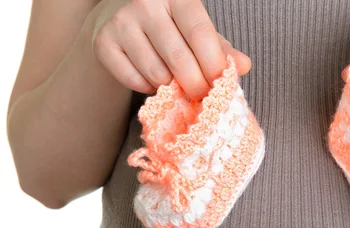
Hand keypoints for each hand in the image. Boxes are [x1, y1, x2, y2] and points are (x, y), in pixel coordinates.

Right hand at [91, 0, 250, 98]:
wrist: (117, 16)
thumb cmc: (169, 25)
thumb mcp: (196, 30)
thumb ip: (220, 48)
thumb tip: (244, 65)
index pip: (199, 33)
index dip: (213, 65)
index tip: (220, 84)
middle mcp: (146, 3)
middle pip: (179, 58)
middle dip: (196, 85)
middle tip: (201, 94)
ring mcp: (121, 22)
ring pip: (156, 74)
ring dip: (170, 87)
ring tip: (173, 79)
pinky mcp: (103, 42)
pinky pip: (134, 81)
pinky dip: (147, 88)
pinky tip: (151, 77)